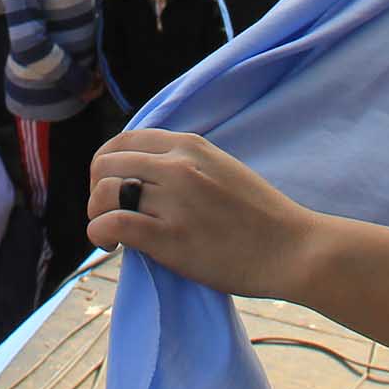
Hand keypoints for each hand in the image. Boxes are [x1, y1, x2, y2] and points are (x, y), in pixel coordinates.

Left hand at [86, 129, 316, 298]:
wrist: (292, 249)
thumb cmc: (262, 216)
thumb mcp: (222, 168)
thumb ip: (185, 164)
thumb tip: (143, 175)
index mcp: (190, 145)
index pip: (123, 140)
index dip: (107, 164)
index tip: (112, 187)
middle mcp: (177, 166)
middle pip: (105, 164)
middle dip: (96, 189)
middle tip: (109, 213)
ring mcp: (173, 201)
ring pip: (104, 193)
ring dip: (96, 214)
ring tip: (110, 235)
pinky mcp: (169, 237)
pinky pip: (112, 224)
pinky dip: (100, 234)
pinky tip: (111, 246)